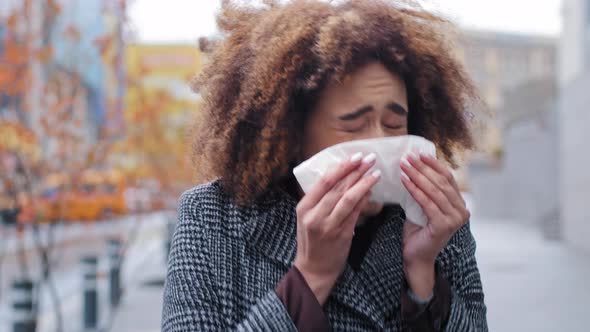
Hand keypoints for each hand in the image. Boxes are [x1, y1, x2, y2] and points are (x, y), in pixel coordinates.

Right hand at [294, 152, 380, 304]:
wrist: (313, 270)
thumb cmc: (312, 240)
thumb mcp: (308, 217)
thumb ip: (320, 199)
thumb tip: (343, 175)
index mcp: (304, 207)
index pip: (324, 181)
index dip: (341, 167)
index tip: (355, 156)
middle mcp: (315, 216)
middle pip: (338, 187)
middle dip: (356, 171)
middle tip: (370, 158)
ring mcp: (328, 226)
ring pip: (348, 199)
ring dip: (363, 184)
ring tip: (375, 173)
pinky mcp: (342, 236)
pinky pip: (355, 214)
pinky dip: (364, 201)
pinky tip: (372, 191)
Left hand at [399, 153, 469, 298]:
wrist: (415, 257)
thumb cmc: (417, 232)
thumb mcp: (422, 206)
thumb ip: (425, 191)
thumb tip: (415, 166)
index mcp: (459, 204)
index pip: (448, 178)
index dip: (433, 164)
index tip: (418, 153)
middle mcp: (462, 211)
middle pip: (441, 182)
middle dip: (423, 168)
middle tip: (408, 157)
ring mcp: (455, 219)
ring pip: (435, 191)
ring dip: (417, 176)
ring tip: (404, 166)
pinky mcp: (445, 226)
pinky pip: (427, 203)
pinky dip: (415, 190)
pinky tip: (404, 181)